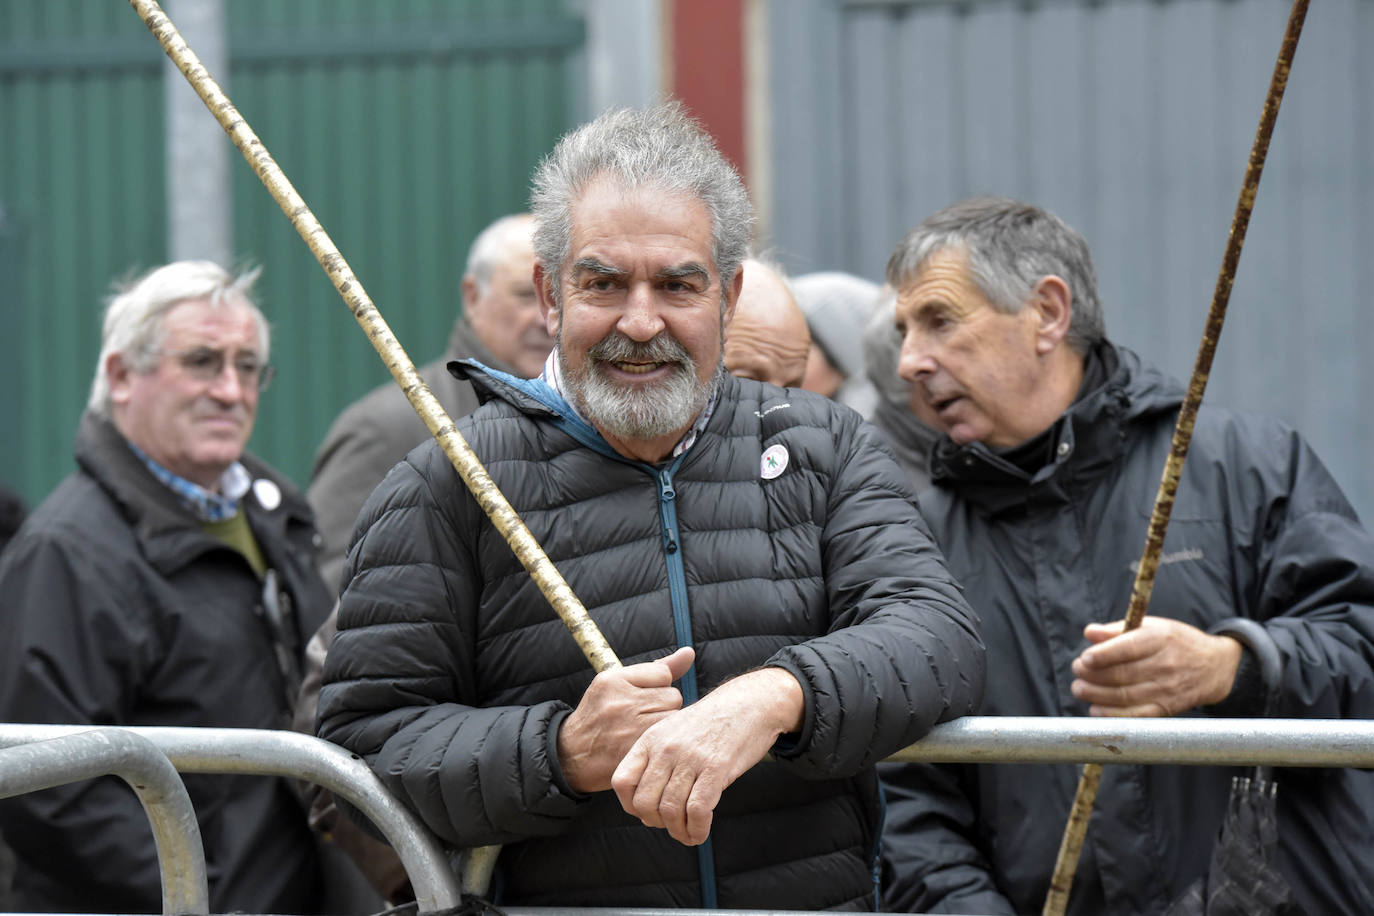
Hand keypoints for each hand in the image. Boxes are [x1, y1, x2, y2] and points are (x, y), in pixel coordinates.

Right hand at [557, 646, 695, 793]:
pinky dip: (662, 744)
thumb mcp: (617, 684)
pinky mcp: (635, 752)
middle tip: (645, 717)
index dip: (659, 687)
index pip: (663, 674)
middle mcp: (619, 702)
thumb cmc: (601, 715)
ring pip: (674, 719)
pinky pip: (666, 741)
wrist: (572, 755)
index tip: (644, 699)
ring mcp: (628, 729)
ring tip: (646, 731)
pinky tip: (648, 745)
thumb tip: (689, 652)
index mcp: (613, 680)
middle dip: (665, 708)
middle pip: (673, 697)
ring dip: (666, 726)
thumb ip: (656, 669)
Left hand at [611, 667, 803, 845]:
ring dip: (678, 831)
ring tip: (688, 834)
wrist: (749, 703)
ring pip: (670, 810)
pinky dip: (697, 829)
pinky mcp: (716, 767)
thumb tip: (645, 809)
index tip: (646, 813)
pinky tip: (700, 832)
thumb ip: (657, 764)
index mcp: (651, 739)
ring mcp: (690, 757)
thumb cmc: (712, 724)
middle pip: (644, 802)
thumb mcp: (673, 733)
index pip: (622, 781)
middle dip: (656, 823)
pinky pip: (698, 810)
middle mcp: (666, 748)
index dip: (630, 805)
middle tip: (671, 825)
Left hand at [1070, 616, 1241, 716]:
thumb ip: (1117, 630)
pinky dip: (1112, 715)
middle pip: (1123, 674)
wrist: (1215, 667)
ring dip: (1097, 694)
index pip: (1128, 648)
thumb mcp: (1152, 626)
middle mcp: (1165, 665)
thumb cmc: (1175, 642)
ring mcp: (1166, 689)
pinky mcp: (1166, 708)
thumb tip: (1089, 633)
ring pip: (1125, 696)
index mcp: (1160, 639)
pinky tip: (1095, 709)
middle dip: (1093, 675)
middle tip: (1077, 671)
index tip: (1085, 658)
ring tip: (1079, 688)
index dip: (1103, 655)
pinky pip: (1136, 716)